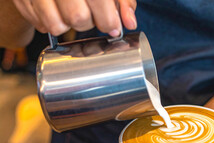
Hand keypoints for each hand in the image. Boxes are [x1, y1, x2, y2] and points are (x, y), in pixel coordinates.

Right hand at [12, 0, 136, 35]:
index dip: (108, 21)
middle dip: (88, 23)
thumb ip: (123, 1)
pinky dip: (51, 24)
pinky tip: (57, 12)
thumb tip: (129, 22)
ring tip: (72, 13)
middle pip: (78, 18)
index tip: (112, 26)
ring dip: (69, 26)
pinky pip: (41, 25)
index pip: (99, 2)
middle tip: (89, 15)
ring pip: (57, 26)